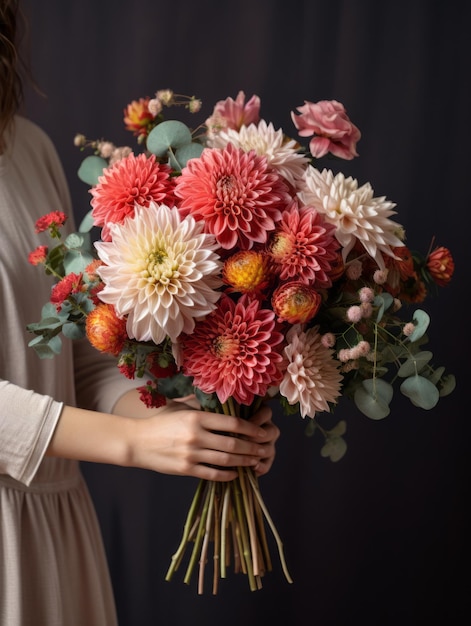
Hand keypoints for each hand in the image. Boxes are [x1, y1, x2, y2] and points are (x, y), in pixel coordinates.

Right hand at [127, 399, 276, 481]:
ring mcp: (191, 454)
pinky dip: (227, 475)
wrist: (137, 442)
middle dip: (251, 447)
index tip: (261, 431)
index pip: (231, 423)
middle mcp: (196, 436)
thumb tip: (225, 399)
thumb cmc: (162, 422)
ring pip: (225, 460)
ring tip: (254, 461)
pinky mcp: (186, 469)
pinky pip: (212, 474)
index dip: (250, 428)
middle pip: (232, 443)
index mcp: (197, 418)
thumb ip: (202, 405)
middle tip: (263, 449)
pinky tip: (235, 473)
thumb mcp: (182, 408)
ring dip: (243, 462)